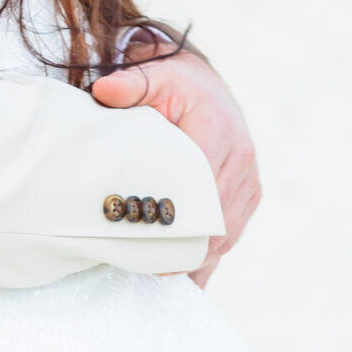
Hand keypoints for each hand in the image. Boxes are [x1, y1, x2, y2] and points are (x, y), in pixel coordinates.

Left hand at [90, 46, 259, 286]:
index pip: (200, 187)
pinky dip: (208, 256)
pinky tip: (185, 275)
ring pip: (226, 235)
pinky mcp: (249, 195)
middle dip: (184, 247)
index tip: (148, 237)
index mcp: (219, 132)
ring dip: (196, 257)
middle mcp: (242, 161)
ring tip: (158, 275)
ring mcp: (249, 182)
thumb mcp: (152, 76)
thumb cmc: (174, 83)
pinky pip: (231, 236)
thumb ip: (128, 84)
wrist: (207, 85)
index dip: (177, 218)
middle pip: (215, 220)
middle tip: (147, 267)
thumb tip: (102, 91)